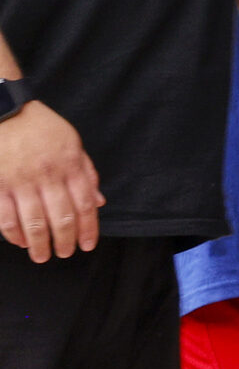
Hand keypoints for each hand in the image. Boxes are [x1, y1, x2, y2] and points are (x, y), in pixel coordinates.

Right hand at [0, 97, 98, 262]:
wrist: (5, 112)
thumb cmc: (40, 127)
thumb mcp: (72, 142)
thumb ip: (86, 172)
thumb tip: (98, 201)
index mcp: (70, 165)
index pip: (85, 204)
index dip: (89, 228)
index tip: (88, 244)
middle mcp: (48, 175)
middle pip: (61, 217)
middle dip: (65, 241)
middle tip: (66, 254)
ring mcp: (21, 181)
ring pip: (34, 222)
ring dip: (40, 244)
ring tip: (43, 256)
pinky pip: (6, 216)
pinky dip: (14, 234)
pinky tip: (21, 242)